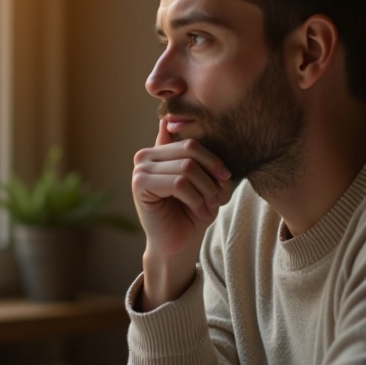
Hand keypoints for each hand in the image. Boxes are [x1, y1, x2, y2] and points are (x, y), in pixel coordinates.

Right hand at [131, 119, 232, 308]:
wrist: (179, 245)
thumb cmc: (191, 212)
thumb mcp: (201, 179)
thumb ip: (193, 155)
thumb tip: (168, 119)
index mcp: (158, 151)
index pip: (192, 142)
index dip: (213, 160)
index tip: (225, 178)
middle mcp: (145, 156)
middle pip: (190, 150)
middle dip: (211, 175)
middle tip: (219, 197)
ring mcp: (140, 169)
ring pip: (187, 168)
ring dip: (206, 190)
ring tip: (209, 206)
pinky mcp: (139, 185)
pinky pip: (178, 183)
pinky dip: (195, 199)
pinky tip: (198, 211)